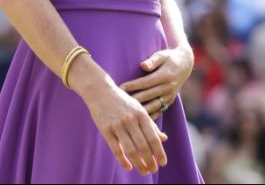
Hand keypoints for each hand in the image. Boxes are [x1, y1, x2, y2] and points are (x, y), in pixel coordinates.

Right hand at [72, 58, 168, 175]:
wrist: (100, 91)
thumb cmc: (122, 101)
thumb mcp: (138, 109)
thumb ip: (151, 124)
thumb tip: (164, 138)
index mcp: (141, 114)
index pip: (153, 137)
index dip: (159, 152)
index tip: (163, 163)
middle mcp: (131, 120)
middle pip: (143, 145)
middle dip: (150, 160)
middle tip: (153, 170)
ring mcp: (118, 125)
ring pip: (130, 149)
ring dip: (139, 163)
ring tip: (144, 171)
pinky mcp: (106, 129)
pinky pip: (116, 149)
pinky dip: (123, 160)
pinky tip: (128, 167)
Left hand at [120, 47, 193, 118]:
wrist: (185, 65)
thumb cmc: (169, 58)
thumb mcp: (162, 55)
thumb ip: (152, 61)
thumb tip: (143, 66)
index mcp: (165, 75)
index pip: (146, 82)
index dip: (133, 86)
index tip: (120, 88)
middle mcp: (168, 88)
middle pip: (147, 96)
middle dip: (133, 99)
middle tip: (119, 102)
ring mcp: (170, 96)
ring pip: (153, 106)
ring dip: (140, 110)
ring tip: (126, 113)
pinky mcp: (170, 102)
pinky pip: (158, 111)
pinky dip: (149, 117)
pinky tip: (137, 120)